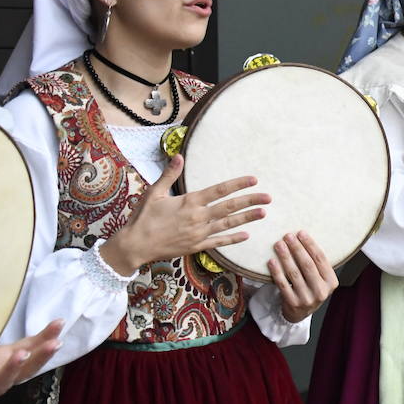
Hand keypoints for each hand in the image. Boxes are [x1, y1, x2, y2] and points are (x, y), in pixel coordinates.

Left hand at [0, 320, 62, 403]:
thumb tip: (56, 322)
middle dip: (40, 358)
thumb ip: (25, 345)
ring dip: (11, 369)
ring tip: (20, 354)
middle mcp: (2, 383)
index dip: (47, 340)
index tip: (60, 322)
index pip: (33, 354)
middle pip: (23, 372)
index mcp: (11, 370)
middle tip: (54, 344)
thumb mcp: (3, 358)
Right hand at [101, 155, 269, 275]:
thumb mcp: (154, 192)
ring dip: (247, 219)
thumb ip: (169, 174)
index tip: (254, 180)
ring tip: (264, 213)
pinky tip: (246, 235)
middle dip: (251, 201)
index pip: (220, 190)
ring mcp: (199, 234)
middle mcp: (198, 217)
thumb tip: (179, 156)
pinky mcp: (196, 247)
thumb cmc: (143, 217)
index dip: (238, 184)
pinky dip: (233, 239)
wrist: (135, 246)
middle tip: (268, 197)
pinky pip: (219, 242)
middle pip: (230, 207)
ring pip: (228, 224)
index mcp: (189, 202)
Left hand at [268, 231, 339, 322]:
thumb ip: (317, 264)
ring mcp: (307, 298)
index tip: (301, 233)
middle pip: (307, 264)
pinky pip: (283, 284)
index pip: (320, 259)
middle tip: (287, 236)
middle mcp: (321, 291)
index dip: (310, 244)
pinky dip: (277, 271)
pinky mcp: (293, 303)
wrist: (301, 313)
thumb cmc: (311, 289)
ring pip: (294, 273)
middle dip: (297, 248)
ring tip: (278, 244)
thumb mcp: (320, 279)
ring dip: (285, 257)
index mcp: (331, 282)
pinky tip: (271, 261)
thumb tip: (303, 238)